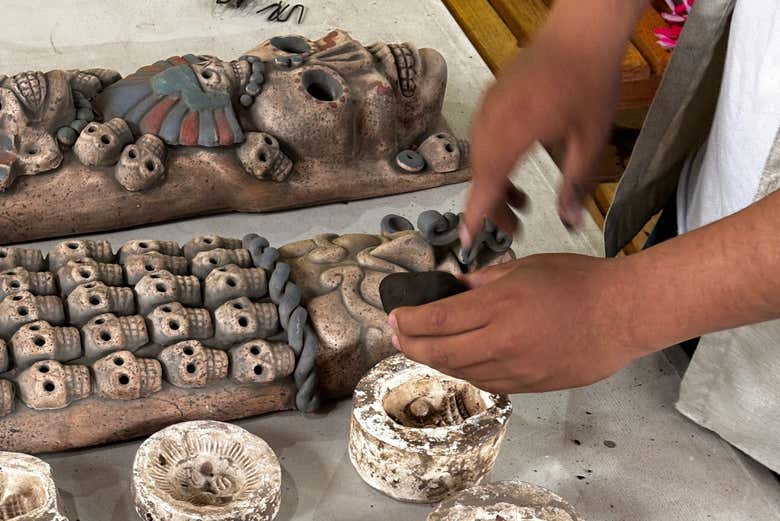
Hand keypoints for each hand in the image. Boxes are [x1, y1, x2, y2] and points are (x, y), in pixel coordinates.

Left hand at [388, 255, 643, 393]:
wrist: (624, 314)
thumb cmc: (578, 281)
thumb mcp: (525, 267)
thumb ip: (484, 281)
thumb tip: (455, 290)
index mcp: (500, 305)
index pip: (437, 320)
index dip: (407, 321)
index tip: (392, 317)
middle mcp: (502, 341)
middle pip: (440, 352)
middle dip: (410, 345)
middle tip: (396, 336)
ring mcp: (516, 369)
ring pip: (460, 372)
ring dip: (435, 360)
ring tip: (421, 348)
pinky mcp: (531, 386)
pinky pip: (486, 383)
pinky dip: (464, 371)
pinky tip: (457, 361)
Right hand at [462, 5, 631, 245]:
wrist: (580, 32)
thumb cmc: (590, 82)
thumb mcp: (591, 139)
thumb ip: (576, 183)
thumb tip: (569, 221)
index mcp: (515, 133)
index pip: (487, 184)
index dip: (476, 216)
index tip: (465, 242)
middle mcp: (493, 121)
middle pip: (481, 175)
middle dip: (492, 206)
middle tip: (514, 228)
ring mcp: (489, 108)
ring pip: (480, 158)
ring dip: (494, 184)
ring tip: (519, 203)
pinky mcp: (492, 99)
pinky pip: (483, 139)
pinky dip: (493, 162)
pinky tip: (513, 169)